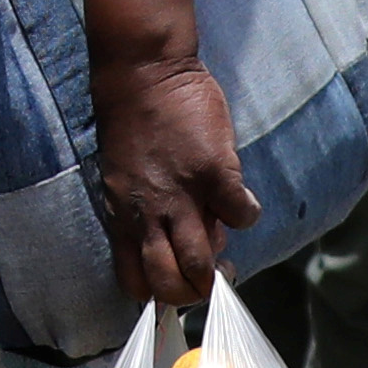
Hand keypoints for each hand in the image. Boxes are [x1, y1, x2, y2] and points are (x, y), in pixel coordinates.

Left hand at [92, 53, 254, 313]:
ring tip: (222, 238)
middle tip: (210, 274)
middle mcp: (146, 215)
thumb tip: (175, 240)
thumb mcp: (121, 178)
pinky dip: (246, 213)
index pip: (135, 284)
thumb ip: (143, 213)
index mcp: (122, 219)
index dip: (160, 295)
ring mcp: (180, 196)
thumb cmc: (132, 124)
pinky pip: (240, 215)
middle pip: (169, 285)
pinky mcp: (212, 172)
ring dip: (219, 262)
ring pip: (201, 262)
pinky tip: (240, 198)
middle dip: (195, 291)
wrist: (141, 72)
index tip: (178, 283)